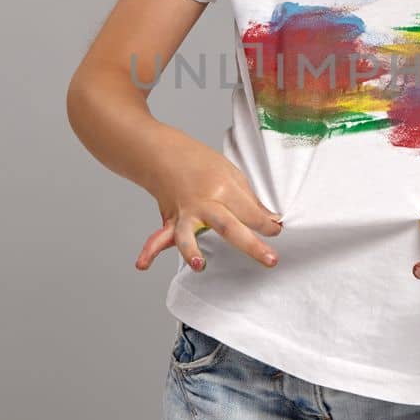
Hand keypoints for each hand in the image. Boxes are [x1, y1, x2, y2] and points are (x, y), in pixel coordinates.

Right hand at [135, 139, 282, 273]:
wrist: (165, 153)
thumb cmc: (201, 162)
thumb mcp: (232, 174)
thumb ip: (249, 201)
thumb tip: (269, 221)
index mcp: (223, 188)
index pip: (250, 212)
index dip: (268, 225)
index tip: (277, 231)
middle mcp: (203, 203)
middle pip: (228, 227)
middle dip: (251, 245)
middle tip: (271, 260)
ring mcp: (184, 213)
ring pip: (187, 235)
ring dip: (191, 251)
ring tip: (199, 265)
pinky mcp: (170, 220)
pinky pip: (158, 237)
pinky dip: (149, 251)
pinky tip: (142, 265)